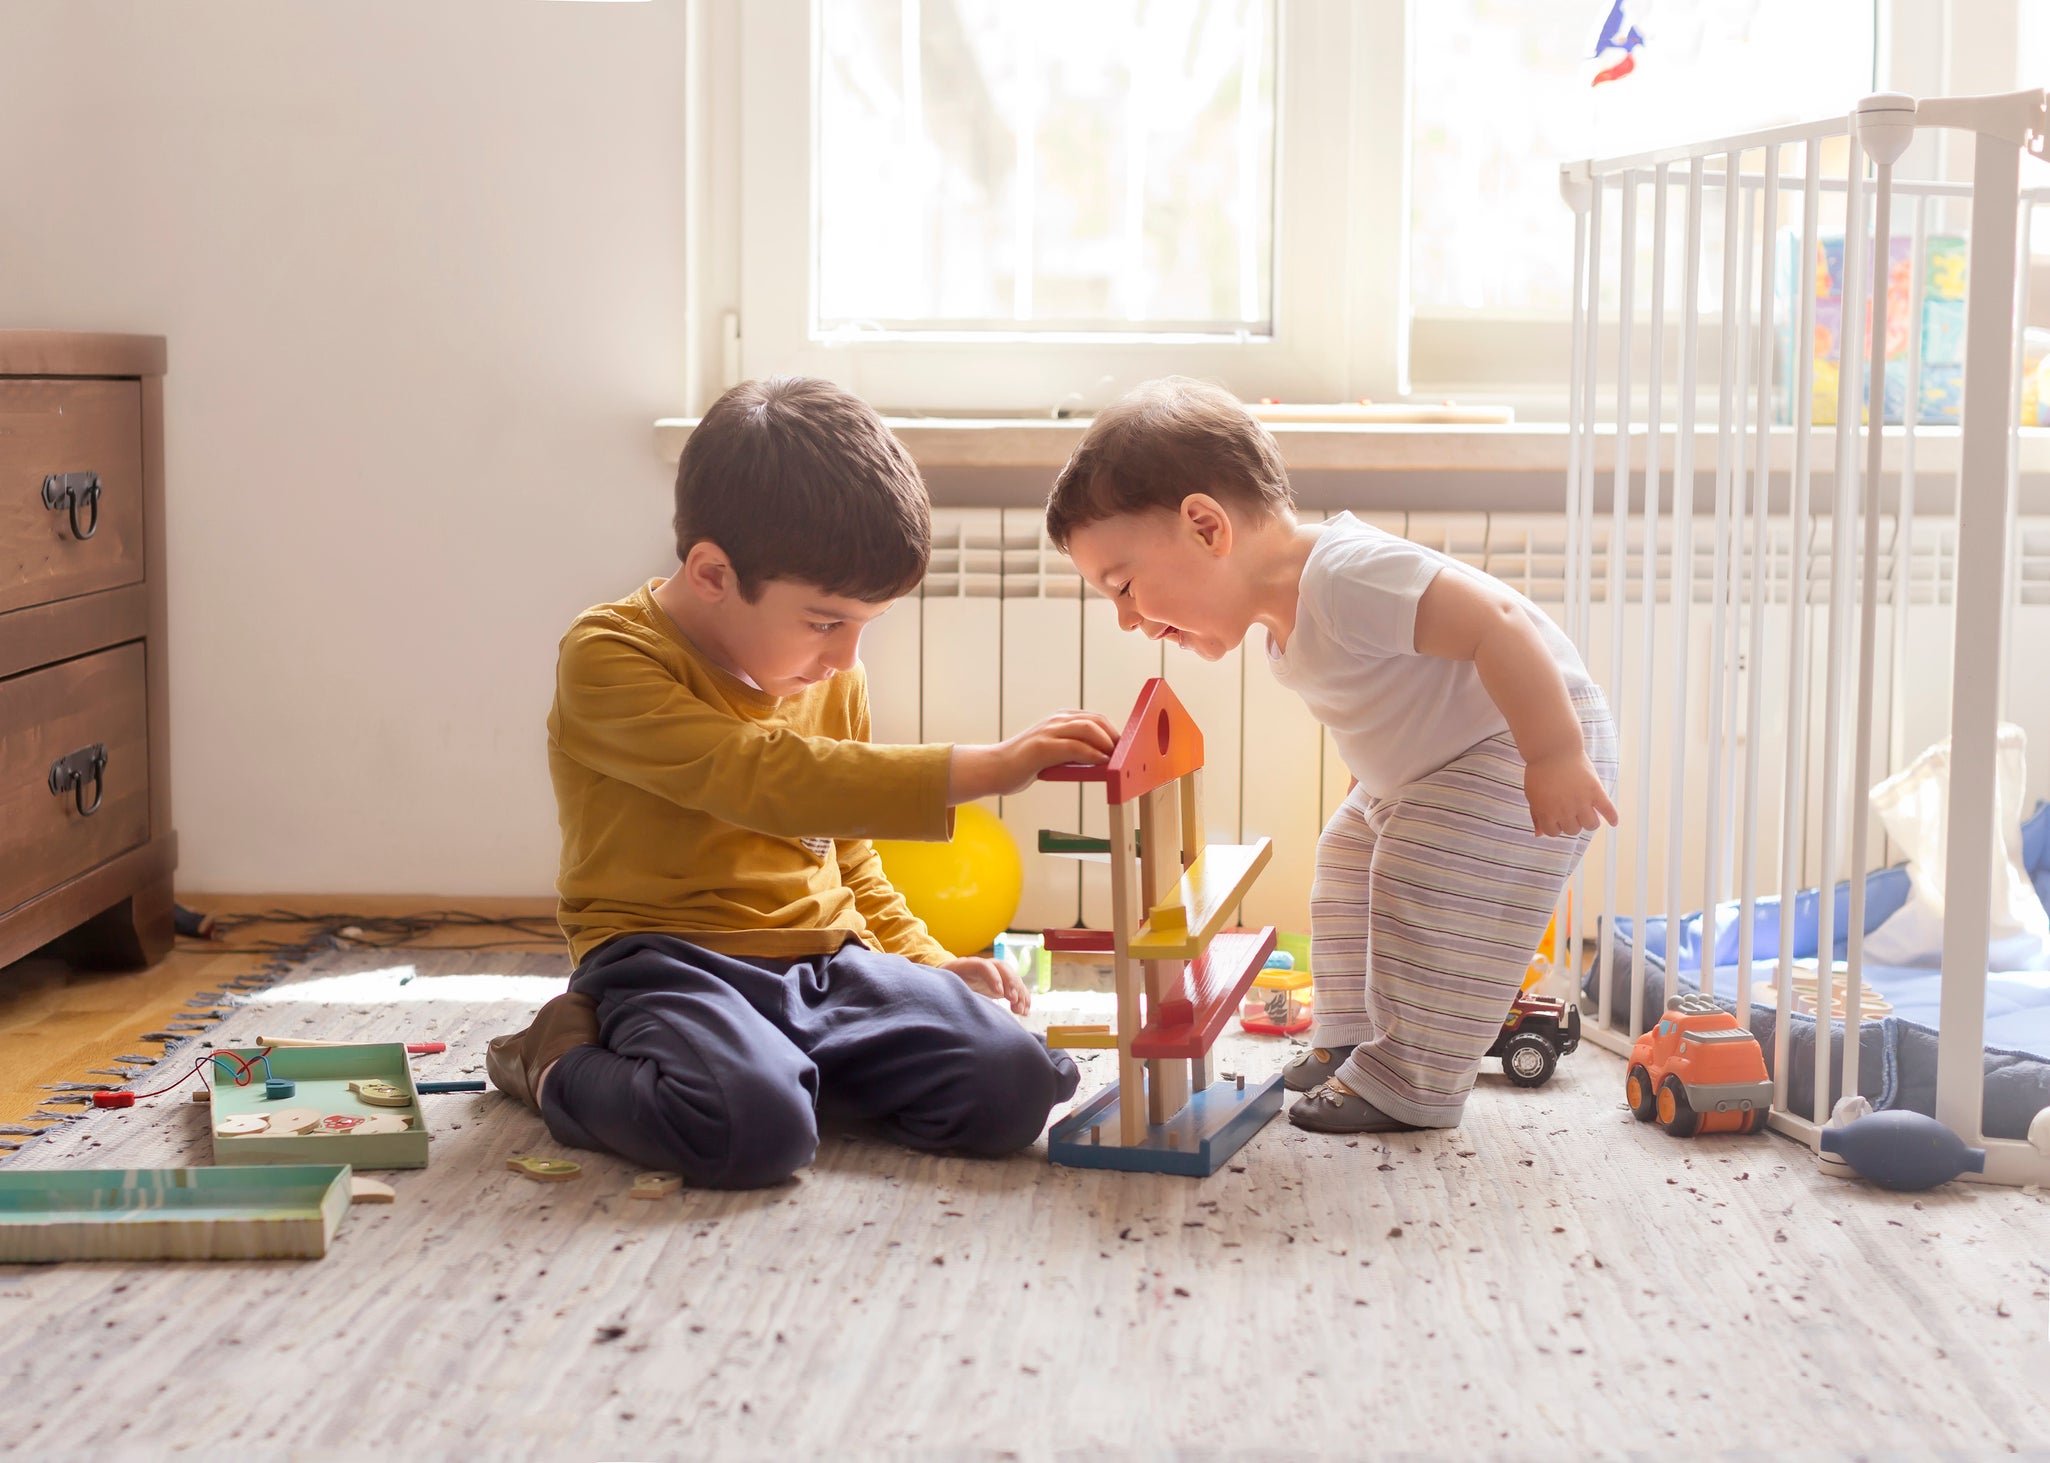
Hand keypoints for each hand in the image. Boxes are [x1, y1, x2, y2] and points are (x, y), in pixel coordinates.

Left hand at [945, 956, 1031, 1014]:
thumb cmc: (945, 987)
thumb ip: (951, 993)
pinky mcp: (1001, 983)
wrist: (949, 983)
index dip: (993, 977)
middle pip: (1002, 968)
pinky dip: (1022, 998)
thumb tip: (956, 1007)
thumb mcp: (944, 989)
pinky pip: (1016, 987)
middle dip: (1010, 983)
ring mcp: (995, 974)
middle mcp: (984, 966)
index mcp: (967, 966)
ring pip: (1012, 977)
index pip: (983, 966)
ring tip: (1020, 1010)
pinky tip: (1025, 1010)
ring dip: (1019, 993)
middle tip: (1013, 1000)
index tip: (999, 993)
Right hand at [948, 710, 1117, 801]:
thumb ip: (1072, 753)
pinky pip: (1075, 747)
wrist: (994, 768)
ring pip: (1088, 728)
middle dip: (1115, 736)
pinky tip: (1101, 763)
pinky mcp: (1043, 746)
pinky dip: (1092, 754)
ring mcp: (1049, 731)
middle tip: (1125, 755)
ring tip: (1116, 759)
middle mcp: (1056, 721)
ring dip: (1107, 743)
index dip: (1113, 732)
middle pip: (1096, 720)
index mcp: (1059, 720)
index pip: (1095, 719)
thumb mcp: (1053, 754)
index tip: (1125, 749)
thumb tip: (1101, 761)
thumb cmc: (1023, 764)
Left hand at [1524, 752, 1618, 838]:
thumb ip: (1536, 815)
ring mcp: (1581, 801)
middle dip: (1571, 824)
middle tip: (1571, 812)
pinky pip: (1608, 809)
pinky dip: (1612, 817)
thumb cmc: (1540, 772)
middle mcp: (1565, 810)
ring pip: (1591, 825)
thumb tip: (1539, 835)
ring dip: (1589, 822)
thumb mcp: (1531, 795)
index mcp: (1547, 812)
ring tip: (1587, 814)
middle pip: (1573, 830)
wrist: (1553, 749)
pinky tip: (1613, 821)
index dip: (1555, 826)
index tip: (1557, 817)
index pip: (1554, 833)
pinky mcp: (1595, 790)